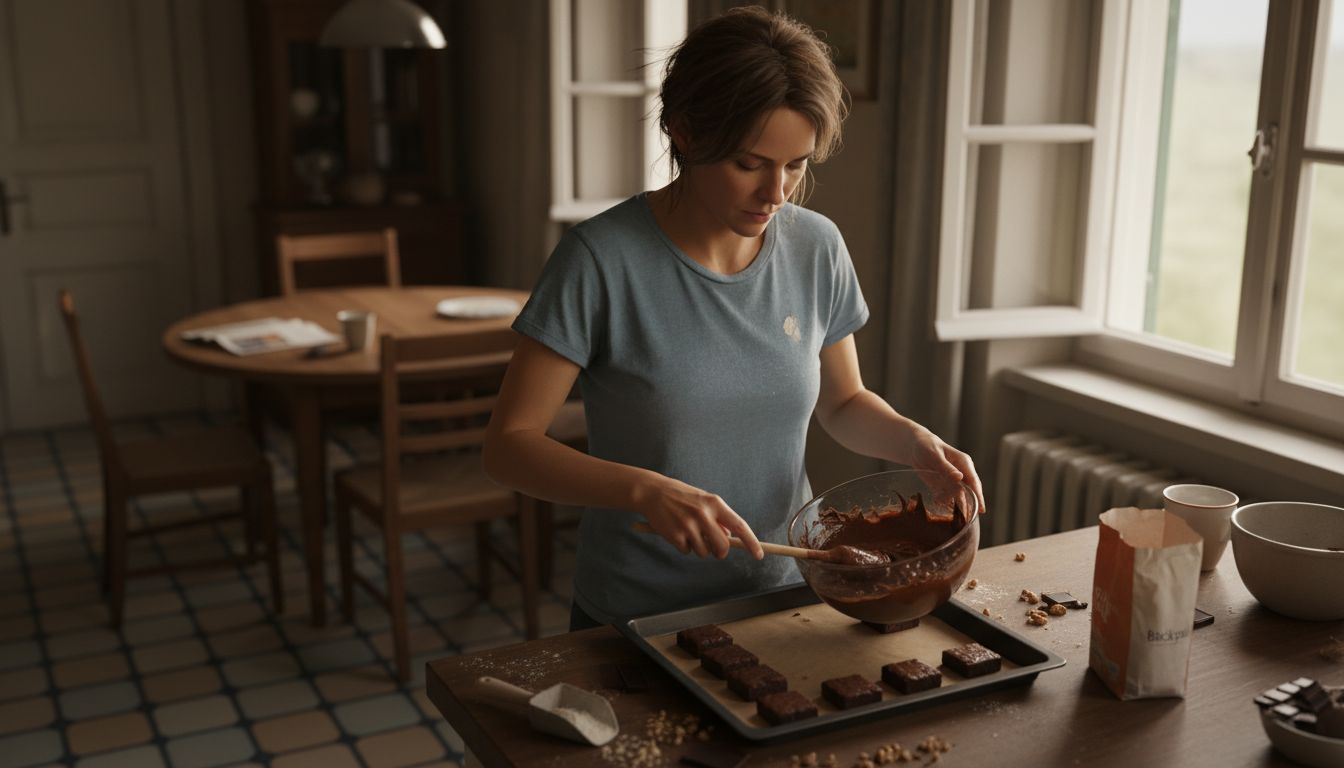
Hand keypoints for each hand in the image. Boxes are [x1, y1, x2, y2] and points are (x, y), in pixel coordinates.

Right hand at [631, 474, 764, 559]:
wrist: (652, 492)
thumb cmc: (681, 496)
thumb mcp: (703, 501)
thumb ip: (717, 517)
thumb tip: (729, 538)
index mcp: (714, 503)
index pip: (739, 526)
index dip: (751, 542)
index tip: (759, 555)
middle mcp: (703, 514)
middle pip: (723, 546)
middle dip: (720, 552)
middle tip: (714, 548)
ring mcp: (689, 526)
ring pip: (704, 552)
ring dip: (699, 548)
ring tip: (688, 532)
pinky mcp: (675, 535)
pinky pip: (687, 551)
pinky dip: (684, 546)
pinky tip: (676, 532)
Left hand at [908, 429, 986, 516]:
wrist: (915, 447)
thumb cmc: (927, 447)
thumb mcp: (935, 455)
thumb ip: (946, 467)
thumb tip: (960, 478)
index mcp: (964, 463)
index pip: (974, 481)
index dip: (978, 495)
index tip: (981, 509)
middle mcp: (961, 473)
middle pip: (968, 491)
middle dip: (969, 505)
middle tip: (969, 519)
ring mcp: (952, 481)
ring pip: (958, 496)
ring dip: (956, 506)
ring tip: (957, 519)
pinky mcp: (942, 486)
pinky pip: (946, 497)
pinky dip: (944, 503)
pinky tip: (941, 507)